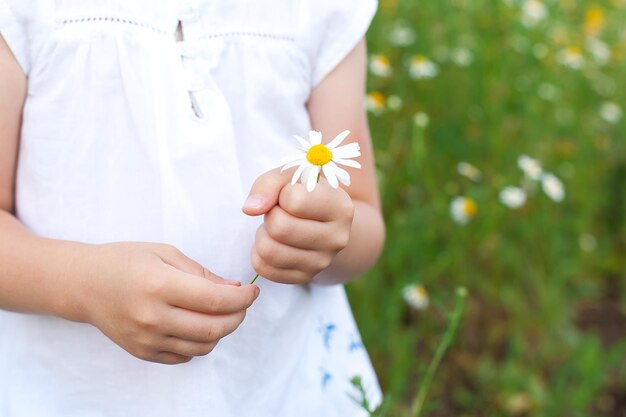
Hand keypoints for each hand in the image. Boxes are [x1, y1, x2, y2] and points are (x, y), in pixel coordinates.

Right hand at [72, 242, 258, 363]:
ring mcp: (146, 339)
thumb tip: (234, 290)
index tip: (252, 292)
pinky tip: (196, 324)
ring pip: (202, 347)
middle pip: (213, 329)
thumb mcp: (165, 253)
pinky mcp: (142, 352)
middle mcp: (152, 317)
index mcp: (159, 285)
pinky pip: (184, 356)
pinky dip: (199, 343)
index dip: (242, 299)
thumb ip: (202, 273)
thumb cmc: (126, 260)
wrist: (84, 284)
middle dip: (238, 317)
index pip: (214, 300)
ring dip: (221, 332)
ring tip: (220, 313)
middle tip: (242, 304)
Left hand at [242, 169, 354, 284]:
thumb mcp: (291, 177)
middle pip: (280, 228)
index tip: (290, 194)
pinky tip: (273, 242)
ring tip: (276, 226)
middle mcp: (337, 239)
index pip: (295, 201)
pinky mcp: (303, 277)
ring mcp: (321, 262)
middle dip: (271, 215)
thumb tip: (250, 208)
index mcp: (341, 208)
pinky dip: (258, 252)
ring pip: (269, 251)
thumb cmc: (304, 192)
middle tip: (279, 211)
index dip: (283, 194)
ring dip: (263, 234)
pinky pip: (263, 268)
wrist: (322, 220)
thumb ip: (269, 184)